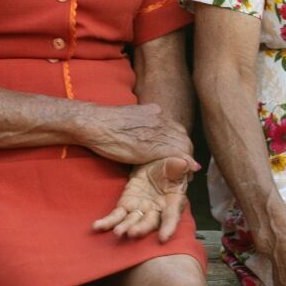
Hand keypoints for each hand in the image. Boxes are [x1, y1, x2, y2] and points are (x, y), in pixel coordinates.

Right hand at [78, 103, 193, 165]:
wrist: (96, 123)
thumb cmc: (105, 124)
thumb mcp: (130, 119)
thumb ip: (142, 124)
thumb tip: (144, 133)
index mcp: (155, 112)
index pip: (176, 129)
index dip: (180, 144)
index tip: (179, 155)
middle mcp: (161, 119)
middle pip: (183, 137)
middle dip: (186, 152)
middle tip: (186, 167)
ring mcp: (159, 131)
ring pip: (184, 145)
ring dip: (187, 159)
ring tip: (186, 172)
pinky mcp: (155, 145)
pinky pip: (177, 154)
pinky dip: (186, 163)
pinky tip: (190, 170)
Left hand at [93, 156, 196, 241]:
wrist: (154, 163)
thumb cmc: (169, 165)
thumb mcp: (176, 161)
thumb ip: (182, 164)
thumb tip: (191, 165)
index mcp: (173, 201)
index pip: (172, 216)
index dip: (169, 227)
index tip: (163, 238)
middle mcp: (157, 210)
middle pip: (150, 222)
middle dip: (141, 228)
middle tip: (133, 233)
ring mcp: (140, 209)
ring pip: (132, 221)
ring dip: (125, 227)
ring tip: (117, 232)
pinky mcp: (125, 205)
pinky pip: (116, 216)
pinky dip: (107, 222)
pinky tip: (97, 227)